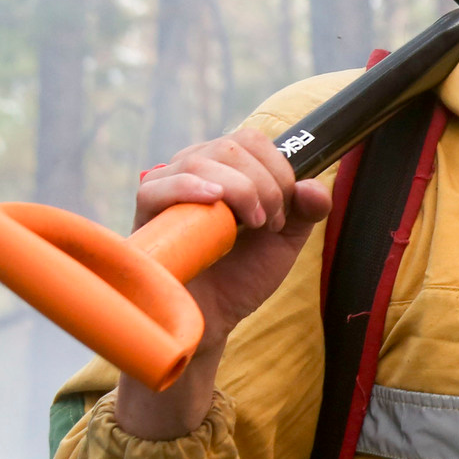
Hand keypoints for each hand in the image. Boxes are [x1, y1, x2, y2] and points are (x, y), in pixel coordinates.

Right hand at [112, 129, 329, 440]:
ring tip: (251, 228)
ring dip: (241, 191)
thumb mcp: (285, 240)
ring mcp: (167, 189)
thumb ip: (307, 210)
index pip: (251, 140)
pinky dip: (191, 188)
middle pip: (231, 146)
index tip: (284, 212)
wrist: (213, 318)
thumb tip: (313, 185)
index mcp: (227, 171)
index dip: (278, 168)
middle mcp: (195, 172)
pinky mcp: (145, 214)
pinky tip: (214, 202)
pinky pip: (159, 185)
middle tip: (268, 225)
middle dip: (265, 184)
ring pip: (202, 161)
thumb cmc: (243, 276)